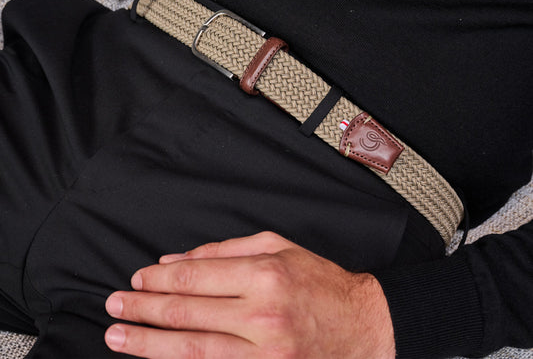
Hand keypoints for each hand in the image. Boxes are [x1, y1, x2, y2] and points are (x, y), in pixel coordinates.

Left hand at [104, 231, 394, 358]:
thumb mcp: (277, 248)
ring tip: (118, 337)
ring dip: (149, 343)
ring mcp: (264, 354)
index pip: (196, 276)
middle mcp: (262, 315)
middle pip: (187, 312)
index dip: (159, 279)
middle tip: (114, 306)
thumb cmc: (318, 281)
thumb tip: (175, 261)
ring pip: (192, 350)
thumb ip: (224, 252)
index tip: (137, 280)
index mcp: (265, 273)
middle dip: (144, 309)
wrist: (362, 326)